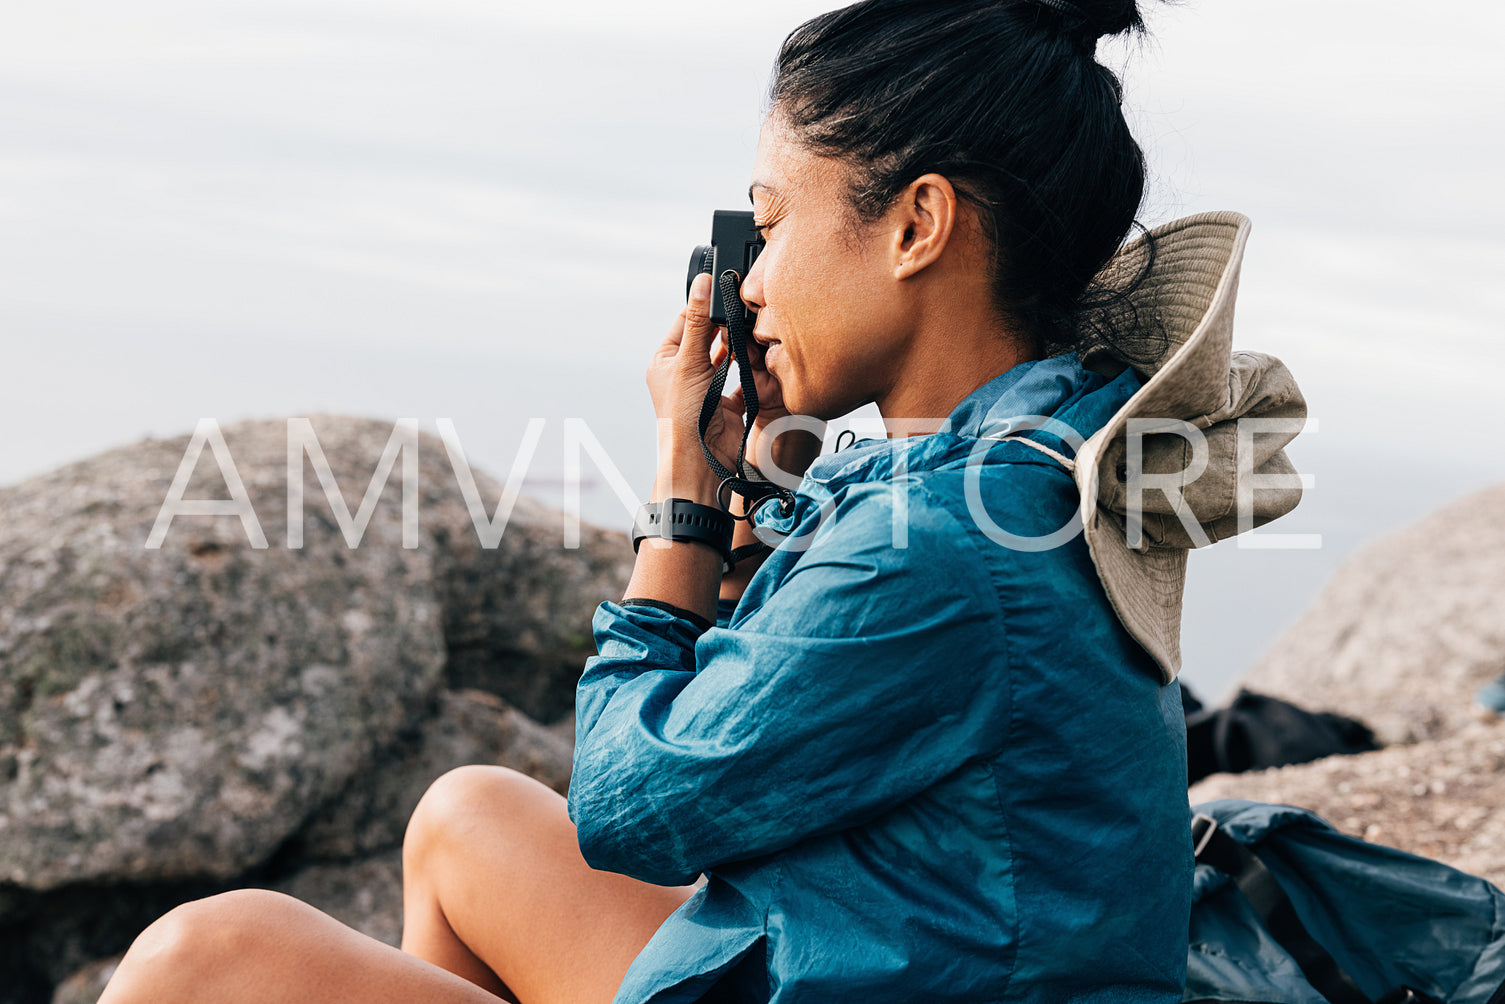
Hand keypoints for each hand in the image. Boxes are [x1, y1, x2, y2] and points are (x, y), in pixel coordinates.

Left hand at [646, 274, 821, 501]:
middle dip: (725, 328)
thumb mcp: (689, 361)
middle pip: (709, 338)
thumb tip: (703, 284)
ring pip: (728, 356)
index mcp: (665, 361)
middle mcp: (684, 373)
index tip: (723, 291)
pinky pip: (742, 377)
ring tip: (749, 336)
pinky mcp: (727, 401)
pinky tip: (756, 358)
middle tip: (742, 313)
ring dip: (738, 348)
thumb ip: (700, 322)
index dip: (704, 307)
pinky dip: (750, 368)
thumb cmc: (683, 417)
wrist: (701, 460)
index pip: (686, 321)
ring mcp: (707, 388)